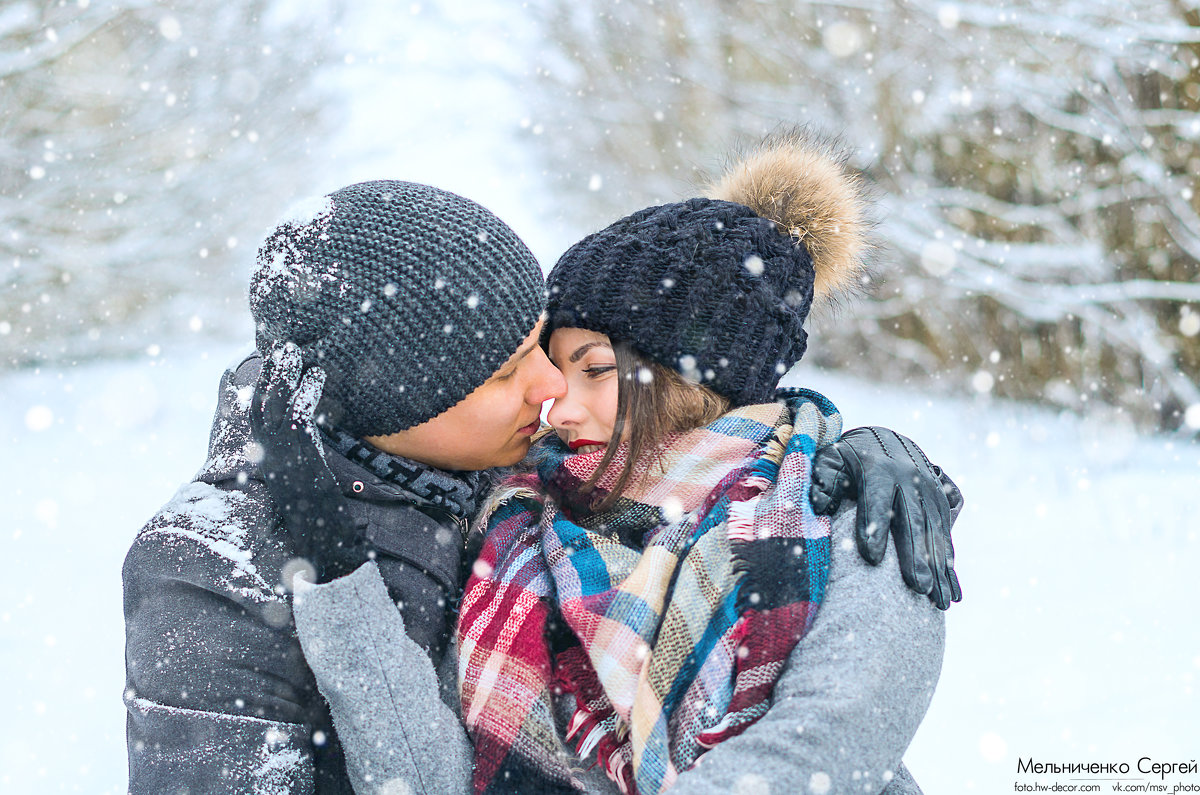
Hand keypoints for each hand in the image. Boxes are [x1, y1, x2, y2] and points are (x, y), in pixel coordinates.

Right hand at [250, 343, 361, 583]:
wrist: (319, 540)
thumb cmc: (318, 517)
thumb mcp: (309, 483)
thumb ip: (307, 460)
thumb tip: (314, 433)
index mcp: (270, 459)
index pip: (257, 417)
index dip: (260, 389)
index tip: (265, 365)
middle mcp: (270, 454)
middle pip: (261, 403)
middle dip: (269, 374)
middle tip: (280, 346)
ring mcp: (281, 452)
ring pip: (275, 404)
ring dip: (284, 374)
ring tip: (294, 350)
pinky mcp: (298, 452)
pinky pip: (300, 415)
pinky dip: (307, 392)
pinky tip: (318, 375)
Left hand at [810, 427, 962, 609]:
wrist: (885, 438)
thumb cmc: (849, 456)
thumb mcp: (831, 457)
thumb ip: (824, 477)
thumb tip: (819, 503)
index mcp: (878, 469)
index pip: (875, 502)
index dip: (874, 528)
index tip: (872, 559)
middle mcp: (909, 478)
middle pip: (913, 521)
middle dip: (916, 555)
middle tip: (917, 587)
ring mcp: (930, 489)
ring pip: (935, 532)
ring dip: (940, 568)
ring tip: (940, 600)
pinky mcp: (942, 500)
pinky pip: (947, 534)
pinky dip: (950, 565)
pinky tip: (952, 591)